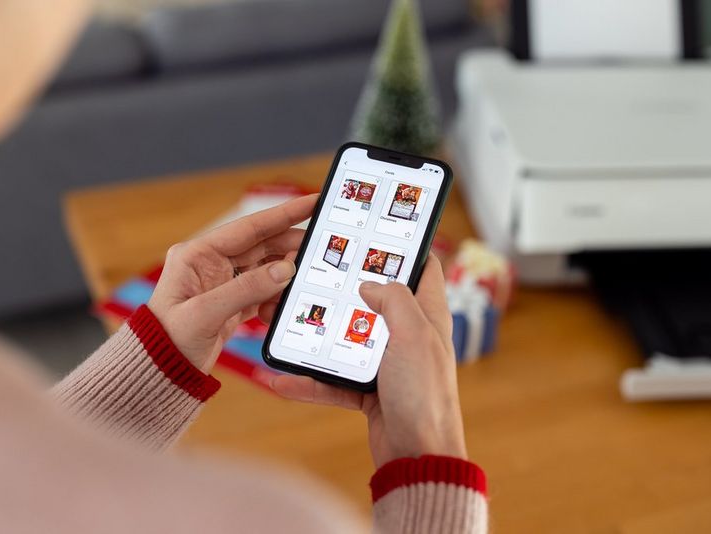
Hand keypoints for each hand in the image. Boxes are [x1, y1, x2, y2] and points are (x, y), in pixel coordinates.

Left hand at [148, 194, 316, 372]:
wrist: (159, 375)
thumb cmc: (168, 342)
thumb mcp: (206, 313)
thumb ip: (247, 289)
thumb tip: (286, 269)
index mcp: (197, 254)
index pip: (249, 228)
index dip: (283, 214)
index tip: (312, 202)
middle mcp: (210, 264)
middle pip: (262, 247)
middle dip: (291, 247)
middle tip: (322, 247)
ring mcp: (221, 284)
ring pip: (265, 271)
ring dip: (284, 279)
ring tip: (304, 283)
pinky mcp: (230, 304)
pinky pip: (262, 293)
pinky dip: (275, 300)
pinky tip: (280, 308)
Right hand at [268, 254, 467, 467]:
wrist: (418, 457)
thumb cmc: (426, 396)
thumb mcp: (413, 335)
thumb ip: (393, 300)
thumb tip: (369, 284)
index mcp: (428, 316)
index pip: (424, 269)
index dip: (405, 249)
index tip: (376, 234)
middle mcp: (408, 336)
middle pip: (376, 302)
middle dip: (347, 290)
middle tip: (317, 274)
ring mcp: (387, 364)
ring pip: (348, 340)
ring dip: (319, 337)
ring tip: (288, 325)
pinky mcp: (370, 391)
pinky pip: (334, 380)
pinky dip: (310, 382)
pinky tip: (282, 379)